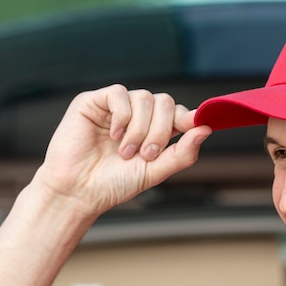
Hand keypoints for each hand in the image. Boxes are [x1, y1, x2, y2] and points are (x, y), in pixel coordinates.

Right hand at [34, 84, 211, 215]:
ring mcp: (115, 107)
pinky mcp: (93, 101)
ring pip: (144, 98)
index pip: (177, 112)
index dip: (187, 117)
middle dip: (160, 130)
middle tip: (146, 155)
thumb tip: (206, 129)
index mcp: (153, 130)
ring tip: (125, 152)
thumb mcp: (156, 171)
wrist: (79, 191)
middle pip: (164, 102)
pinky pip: (119, 94)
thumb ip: (183, 153)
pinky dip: (122, 116)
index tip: (192, 126)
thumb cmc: (115, 183)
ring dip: (139, 128)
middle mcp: (136, 115)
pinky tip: (113, 136)